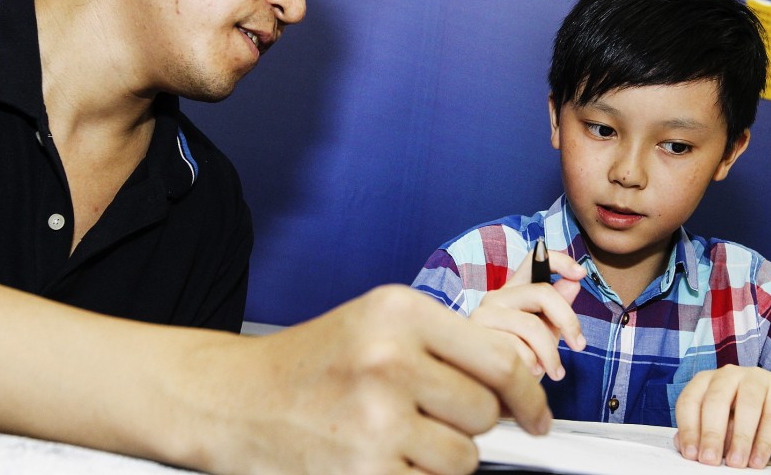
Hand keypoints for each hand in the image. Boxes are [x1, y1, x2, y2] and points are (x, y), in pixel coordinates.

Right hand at [181, 285, 551, 474]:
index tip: (535, 416)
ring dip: (441, 457)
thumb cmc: (312, 362)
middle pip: (484, 413)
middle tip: (426, 417)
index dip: (529, 396)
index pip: (500, 360)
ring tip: (394, 436)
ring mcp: (376, 419)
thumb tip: (517, 395)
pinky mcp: (365, 472)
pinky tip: (380, 459)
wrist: (234, 399)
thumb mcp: (378, 326)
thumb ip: (447, 349)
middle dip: (468, 424)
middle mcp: (390, 360)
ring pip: (464, 459)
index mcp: (400, 312)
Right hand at [468, 249, 585, 380]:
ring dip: (550, 354)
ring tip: (552, 371)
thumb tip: (574, 284)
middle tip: (580, 346)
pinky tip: (526, 376)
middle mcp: (494, 297)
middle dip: (568, 321)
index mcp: (511, 291)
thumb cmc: (518, 359)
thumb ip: (557, 311)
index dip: (560, 260)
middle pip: (542, 293)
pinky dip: (530, 367)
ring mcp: (483, 316)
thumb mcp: (544, 334)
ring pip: (532, 326)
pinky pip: (518, 351)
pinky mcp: (477, 338)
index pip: (533, 260)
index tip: (581, 273)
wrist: (488, 391)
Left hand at [673, 365, 770, 468]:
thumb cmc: (745, 417)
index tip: (691, 454)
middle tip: (710, 460)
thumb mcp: (720, 423)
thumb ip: (701, 431)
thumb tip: (684, 446)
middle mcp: (728, 374)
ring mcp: (756, 378)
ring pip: (746, 406)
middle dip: (711, 434)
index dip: (688, 428)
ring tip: (736, 463)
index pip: (690, 401)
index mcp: (706, 380)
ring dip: (739, 438)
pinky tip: (757, 460)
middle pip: (715, 401)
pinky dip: (764, 442)